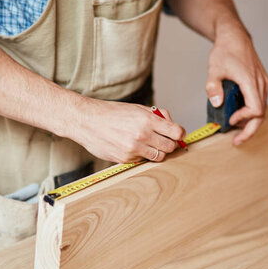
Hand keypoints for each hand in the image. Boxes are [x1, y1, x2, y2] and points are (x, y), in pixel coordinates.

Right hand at [71, 99, 185, 163]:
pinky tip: (132, 146)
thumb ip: (157, 116)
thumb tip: (172, 125)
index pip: (176, 132)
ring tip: (148, 143)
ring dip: (157, 151)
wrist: (87, 121)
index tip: (177, 134)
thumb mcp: (137, 108)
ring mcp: (133, 149)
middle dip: (169, 143)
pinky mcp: (125, 159)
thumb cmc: (112, 113)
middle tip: (163, 140)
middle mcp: (142, 135)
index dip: (179, 134)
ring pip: (159, 157)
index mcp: (147, 119)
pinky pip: (143, 160)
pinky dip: (142, 155)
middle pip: (170, 147)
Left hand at [206, 25, 267, 145]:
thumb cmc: (225, 51)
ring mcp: (263, 83)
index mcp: (251, 81)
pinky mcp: (261, 82)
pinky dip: (251, 111)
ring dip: (250, 121)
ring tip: (234, 128)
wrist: (234, 37)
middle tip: (237, 141)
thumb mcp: (214, 68)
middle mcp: (261, 83)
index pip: (256, 108)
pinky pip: (259, 101)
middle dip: (250, 130)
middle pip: (262, 114)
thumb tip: (216, 103)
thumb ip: (213, 86)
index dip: (244, 119)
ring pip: (262, 109)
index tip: (230, 121)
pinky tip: (238, 115)